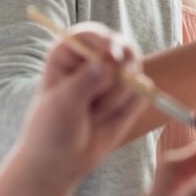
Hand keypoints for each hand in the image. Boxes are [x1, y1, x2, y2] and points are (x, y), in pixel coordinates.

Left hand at [14, 22, 147, 182]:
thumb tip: (105, 64)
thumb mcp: (62, 105)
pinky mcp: (130, 92)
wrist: (61, 161)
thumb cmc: (51, 129)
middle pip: (123, 47)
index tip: (112, 56)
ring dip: (118, 98)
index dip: (105, 41)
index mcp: (69, 53)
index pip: (91, 35)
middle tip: (103, 98)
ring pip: (135, 72)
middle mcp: (94, 58)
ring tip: (95, 116)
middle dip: (118, 76)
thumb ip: (83, 82)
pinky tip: (109, 120)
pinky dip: (130, 108)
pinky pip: (143, 92)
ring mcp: (114, 75)